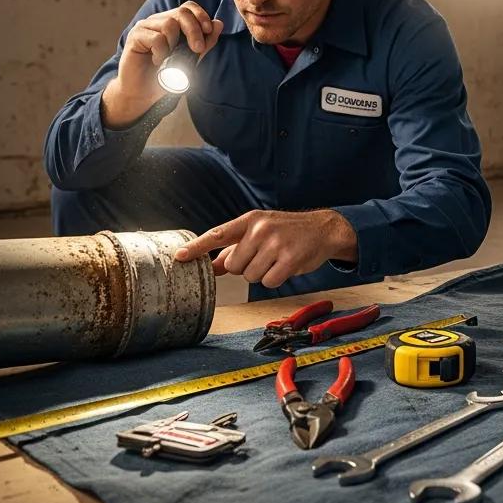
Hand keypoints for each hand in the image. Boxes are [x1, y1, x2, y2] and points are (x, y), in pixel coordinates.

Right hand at [102, 1, 223, 127]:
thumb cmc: (166, 76)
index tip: (209, 31)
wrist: (143, 93)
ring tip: (168, 57)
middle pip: (181, 13)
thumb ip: (205, 43)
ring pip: (169, 24)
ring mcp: (144, 27)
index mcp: (170, 22)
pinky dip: (162, 52)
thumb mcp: (191, 59)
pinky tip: (157, 61)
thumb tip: (218, 24)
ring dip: (175, 43)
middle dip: (195, 30)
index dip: (201, 15)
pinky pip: (156, 38)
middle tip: (198, 49)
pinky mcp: (135, 37)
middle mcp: (157, 21)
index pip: (188, 7)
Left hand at [174, 209, 358, 288]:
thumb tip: (211, 265)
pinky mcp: (290, 258)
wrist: (324, 229)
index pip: (217, 234)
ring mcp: (276, 243)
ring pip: (250, 276)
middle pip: (233, 265)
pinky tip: (286, 266)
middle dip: (245, 267)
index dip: (197, 247)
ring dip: (262, 274)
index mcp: (250, 220)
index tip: (179, 257)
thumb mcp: (260, 232)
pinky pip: (269, 282)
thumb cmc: (287, 231)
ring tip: (277, 259)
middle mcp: (260, 229)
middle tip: (264, 256)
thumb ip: (235, 248)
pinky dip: (276, 279)